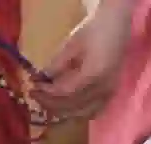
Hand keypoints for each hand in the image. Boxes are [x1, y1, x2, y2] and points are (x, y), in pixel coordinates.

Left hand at [31, 1, 133, 119]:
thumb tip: (39, 80)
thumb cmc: (93, 30)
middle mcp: (104, 88)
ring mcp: (109, 92)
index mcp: (95, 74)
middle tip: (34, 93)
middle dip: (49, 102)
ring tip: (45, 99)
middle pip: (70, 106)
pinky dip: (75, 112)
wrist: (117, 24)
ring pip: (79, 113)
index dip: (46, 92)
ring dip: (59, 109)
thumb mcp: (71, 45)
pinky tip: (62, 106)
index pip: (65, 92)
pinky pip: (91, 111)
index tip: (33, 86)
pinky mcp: (110, 93)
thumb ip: (55, 66)